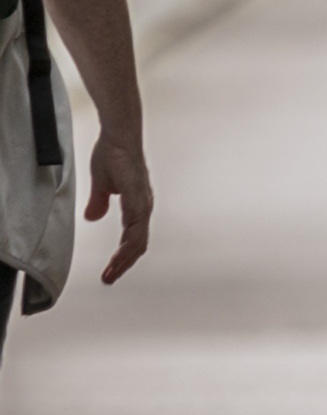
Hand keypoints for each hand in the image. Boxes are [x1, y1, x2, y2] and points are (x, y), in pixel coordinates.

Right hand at [88, 124, 150, 282]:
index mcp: (137, 206)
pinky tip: (121, 251)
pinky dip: (130, 239)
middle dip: (124, 264)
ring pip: (139, 238)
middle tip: (109, 279)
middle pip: (139, 244)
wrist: (119, 135)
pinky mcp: (136, 194)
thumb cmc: (113, 155)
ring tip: (112, 273)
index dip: (123, 257)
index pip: (134, 239)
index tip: (110, 272)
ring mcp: (142, 201)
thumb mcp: (102, 184)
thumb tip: (94, 218)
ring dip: (126, 258)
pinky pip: (136, 222)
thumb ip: (99, 202)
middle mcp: (144, 206)